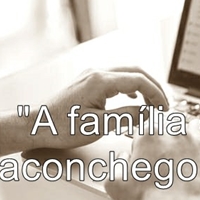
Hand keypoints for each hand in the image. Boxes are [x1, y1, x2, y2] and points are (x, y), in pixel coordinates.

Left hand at [33, 66, 168, 149]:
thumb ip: (127, 116)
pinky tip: (133, 98)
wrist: (36, 125)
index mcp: (100, 81)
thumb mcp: (99, 126)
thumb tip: (148, 112)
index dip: (156, 94)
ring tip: (152, 104)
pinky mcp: (88, 82)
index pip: (139, 80)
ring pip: (127, 73)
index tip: (164, 109)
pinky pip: (116, 78)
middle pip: (136, 72)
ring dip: (143, 86)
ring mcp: (91, 75)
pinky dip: (130, 87)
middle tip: (163, 106)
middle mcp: (96, 73)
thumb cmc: (61, 127)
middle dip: (154, 88)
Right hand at [105, 119, 199, 199]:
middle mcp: (176, 133)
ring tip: (187, 152)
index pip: (149, 124)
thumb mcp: (115, 183)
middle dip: (170, 133)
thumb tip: (124, 157)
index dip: (147, 138)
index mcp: (150, 133)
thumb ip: (118, 163)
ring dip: (192, 135)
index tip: (148, 150)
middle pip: (174, 122)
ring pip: (197, 127)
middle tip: (167, 152)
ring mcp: (199, 144)